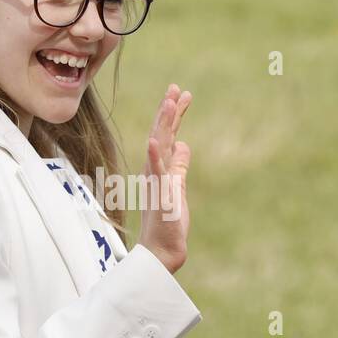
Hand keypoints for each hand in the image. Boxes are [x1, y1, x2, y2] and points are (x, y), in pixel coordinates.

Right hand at [138, 84, 192, 274]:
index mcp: (159, 168)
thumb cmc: (168, 220)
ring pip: (157, 147)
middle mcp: (154, 171)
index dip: (173, 114)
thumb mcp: (177, 187)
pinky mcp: (159, 195)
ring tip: (168, 103)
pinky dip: (155, 155)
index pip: (166, 135)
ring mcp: (155, 181)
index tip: (180, 93)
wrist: (162, 249)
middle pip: (160, 134)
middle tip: (175, 88)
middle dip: (168, 111)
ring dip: (162, 124)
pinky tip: (155, 141)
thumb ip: (179, 166)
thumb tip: (183, 144)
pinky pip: (156, 173)